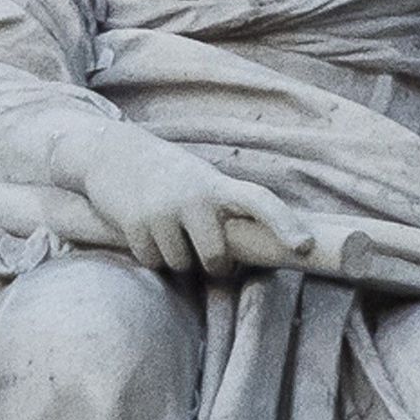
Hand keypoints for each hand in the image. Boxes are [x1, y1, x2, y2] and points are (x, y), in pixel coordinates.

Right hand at [81, 139, 312, 275]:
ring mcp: (163, 210)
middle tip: (204, 252)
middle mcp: (194, 196)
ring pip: (181, 266)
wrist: (114, 153)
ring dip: (175, 258)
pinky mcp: (135, 223)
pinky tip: (144, 229)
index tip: (305, 246)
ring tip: (165, 228)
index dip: (284, 223)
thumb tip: (244, 259)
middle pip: (216, 259)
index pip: (259, 200)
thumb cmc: (169, 176)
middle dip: (212, 265)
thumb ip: (222, 211)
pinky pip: (152, 262)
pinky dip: (149, 254)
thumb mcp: (200, 182)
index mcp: (217, 185)